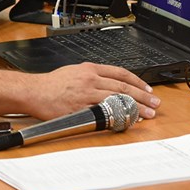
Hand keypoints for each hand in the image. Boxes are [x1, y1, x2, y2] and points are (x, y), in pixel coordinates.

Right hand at [36, 63, 160, 120]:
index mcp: (89, 69)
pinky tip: (127, 120)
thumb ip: (91, 76)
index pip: (120, 73)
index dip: (137, 81)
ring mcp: (87, 94)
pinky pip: (104, 112)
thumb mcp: (73, 72)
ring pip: (117, 99)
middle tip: (155, 102)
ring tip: (148, 114)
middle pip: (123, 87)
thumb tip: (108, 84)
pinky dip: (118, 116)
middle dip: (143, 95)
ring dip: (136, 107)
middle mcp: (91, 79)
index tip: (147, 88)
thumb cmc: (51, 85)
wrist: (34, 92)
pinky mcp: (82, 108)